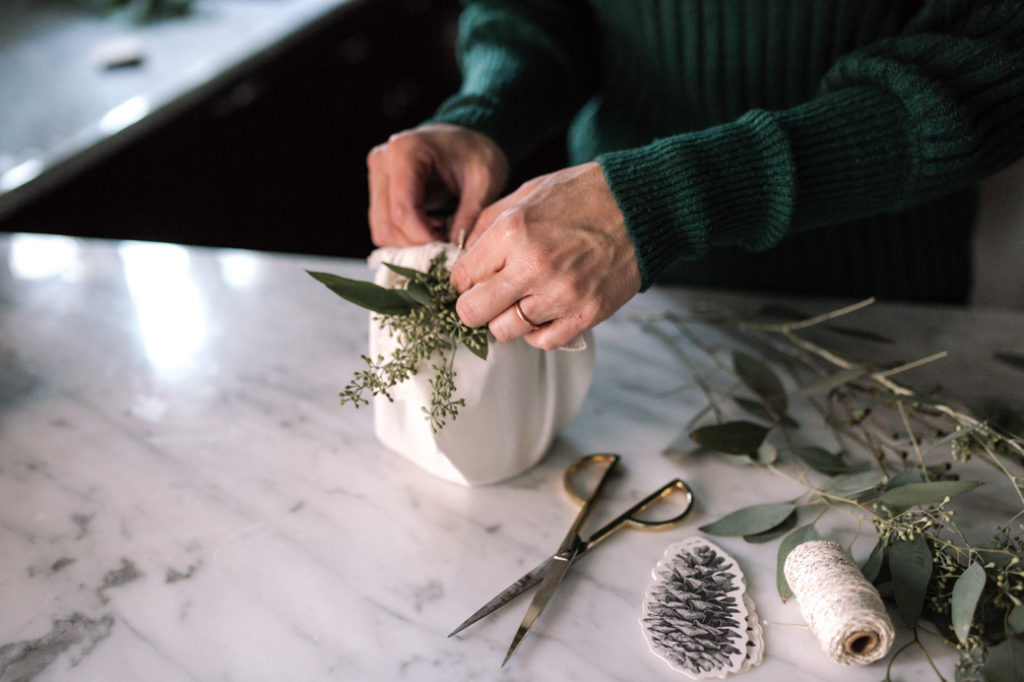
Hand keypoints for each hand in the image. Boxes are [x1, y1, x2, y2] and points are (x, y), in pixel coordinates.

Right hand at [366, 123, 508, 246]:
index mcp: (405, 151)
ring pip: (382, 230)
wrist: (468, 137)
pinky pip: (385, 226)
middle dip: (418, 244)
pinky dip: (408, 237)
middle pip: (387, 224)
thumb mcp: (484, 182)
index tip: (449, 248)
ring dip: (412, 243)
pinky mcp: (379, 190)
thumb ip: (470, 217)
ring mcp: (377, 176)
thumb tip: (457, 252)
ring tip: (443, 234)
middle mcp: (382, 162)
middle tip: (449, 246)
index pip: (402, 210)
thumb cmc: (477, 153)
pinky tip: (433, 228)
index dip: (423, 238)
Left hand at [450, 161, 641, 349]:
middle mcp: (533, 266)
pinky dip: (537, 332)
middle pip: (474, 313)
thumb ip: (489, 224)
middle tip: (489, 296)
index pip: (461, 277)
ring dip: (507, 319)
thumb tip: (464, 256)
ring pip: (505, 331)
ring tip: (522, 300)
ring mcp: (561, 294)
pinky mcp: (587, 313)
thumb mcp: (527, 193)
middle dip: (475, 306)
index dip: (464, 279)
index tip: (476, 277)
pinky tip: (544, 312)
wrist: (642, 205)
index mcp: (512, 232)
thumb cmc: (584, 195)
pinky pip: (543, 342)